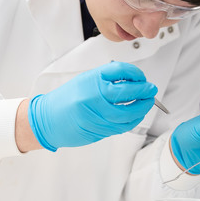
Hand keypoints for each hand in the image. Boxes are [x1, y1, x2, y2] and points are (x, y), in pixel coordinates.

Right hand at [28, 62, 156, 149]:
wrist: (48, 119)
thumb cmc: (66, 99)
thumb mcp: (86, 80)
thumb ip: (107, 79)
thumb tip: (133, 80)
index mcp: (92, 79)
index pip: (121, 71)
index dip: (137, 74)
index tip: (142, 78)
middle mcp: (95, 95)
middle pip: (128, 92)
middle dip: (145, 91)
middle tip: (151, 91)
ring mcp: (97, 114)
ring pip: (128, 112)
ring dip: (142, 108)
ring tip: (146, 103)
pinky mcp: (99, 129)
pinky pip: (122, 126)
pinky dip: (132, 120)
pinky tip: (135, 115)